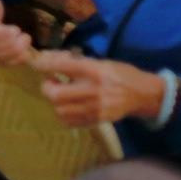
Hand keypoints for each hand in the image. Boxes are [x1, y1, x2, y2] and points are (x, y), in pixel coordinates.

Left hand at [34, 51, 168, 126]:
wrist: (144, 94)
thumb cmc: (120, 74)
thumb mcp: (101, 62)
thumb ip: (75, 61)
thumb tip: (47, 57)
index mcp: (94, 71)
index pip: (61, 67)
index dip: (44, 65)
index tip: (37, 64)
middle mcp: (93, 90)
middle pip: (55, 94)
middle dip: (47, 87)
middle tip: (51, 83)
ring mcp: (95, 108)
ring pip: (59, 110)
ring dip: (55, 102)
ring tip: (61, 95)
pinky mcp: (97, 120)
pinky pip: (69, 121)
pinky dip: (64, 113)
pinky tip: (69, 106)